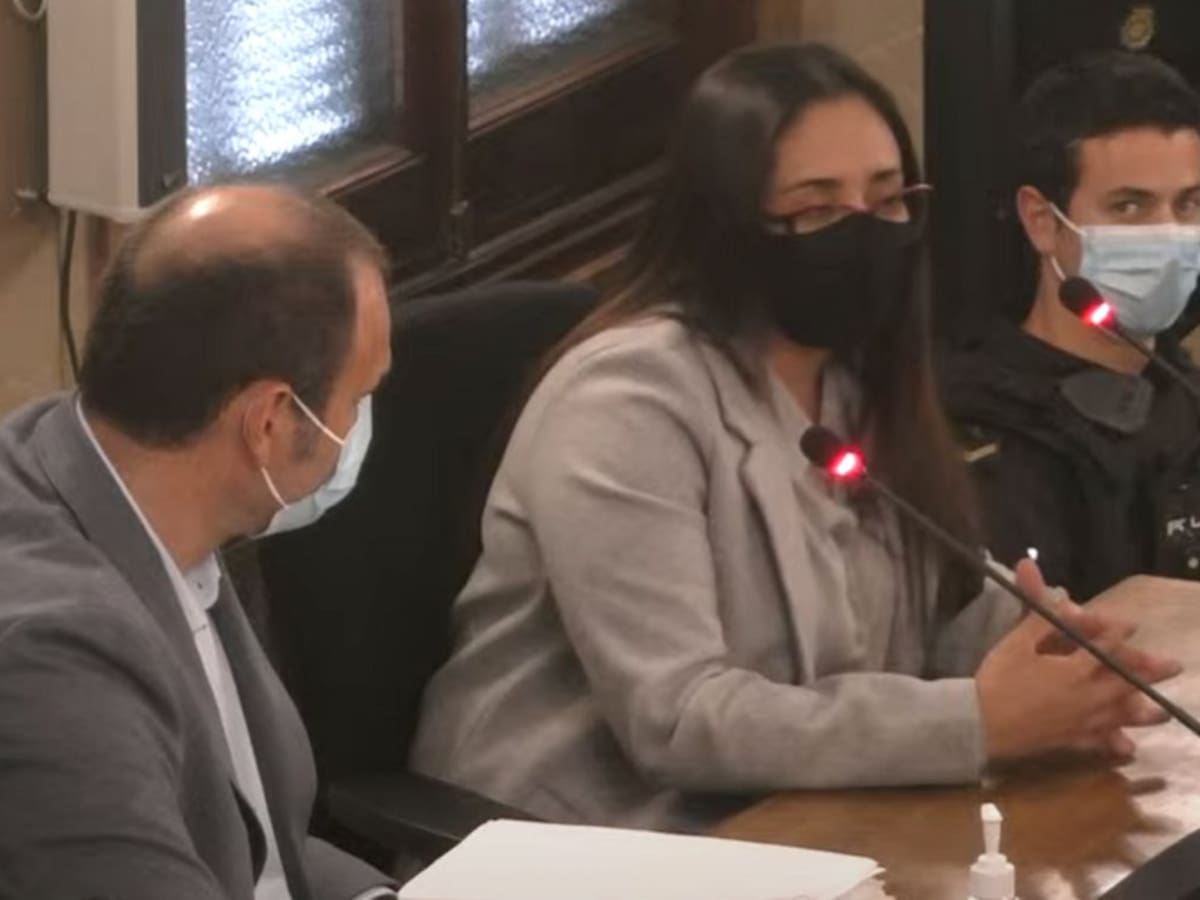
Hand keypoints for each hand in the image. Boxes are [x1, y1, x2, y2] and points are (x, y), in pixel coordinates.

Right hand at [976, 559, 1181, 761]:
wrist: (980, 724)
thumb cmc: (998, 679)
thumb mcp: (1016, 642)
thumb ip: (1042, 618)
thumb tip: (1061, 593)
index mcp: (1075, 668)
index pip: (1105, 645)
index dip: (1117, 632)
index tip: (1130, 624)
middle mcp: (1088, 696)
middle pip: (1125, 681)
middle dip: (1147, 670)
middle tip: (1173, 666)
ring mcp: (1083, 721)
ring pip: (1120, 715)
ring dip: (1142, 712)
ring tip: (1161, 712)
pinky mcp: (1071, 741)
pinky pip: (1098, 743)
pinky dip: (1113, 744)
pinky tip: (1127, 747)